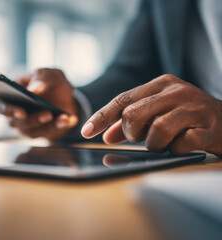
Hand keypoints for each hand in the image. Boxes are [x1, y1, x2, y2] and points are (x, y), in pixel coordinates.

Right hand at [0, 68, 78, 139]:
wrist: (66, 98)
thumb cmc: (51, 83)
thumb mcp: (51, 74)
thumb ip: (42, 77)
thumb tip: (33, 89)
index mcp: (8, 94)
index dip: (5, 109)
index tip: (20, 110)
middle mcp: (12, 112)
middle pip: (14, 121)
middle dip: (31, 119)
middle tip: (46, 114)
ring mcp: (23, 125)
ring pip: (30, 129)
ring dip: (46, 123)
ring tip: (60, 115)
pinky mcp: (35, 132)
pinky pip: (44, 133)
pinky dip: (56, 125)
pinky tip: (66, 119)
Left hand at [81, 74, 221, 155]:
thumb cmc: (186, 118)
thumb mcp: (157, 114)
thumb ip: (131, 124)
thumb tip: (106, 136)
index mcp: (161, 84)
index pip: (122, 100)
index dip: (101, 117)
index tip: (85, 132)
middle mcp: (176, 91)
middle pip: (133, 114)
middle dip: (131, 132)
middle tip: (141, 137)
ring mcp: (193, 107)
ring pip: (155, 130)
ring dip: (155, 143)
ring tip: (166, 141)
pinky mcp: (208, 127)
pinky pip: (178, 144)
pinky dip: (175, 149)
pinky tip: (184, 144)